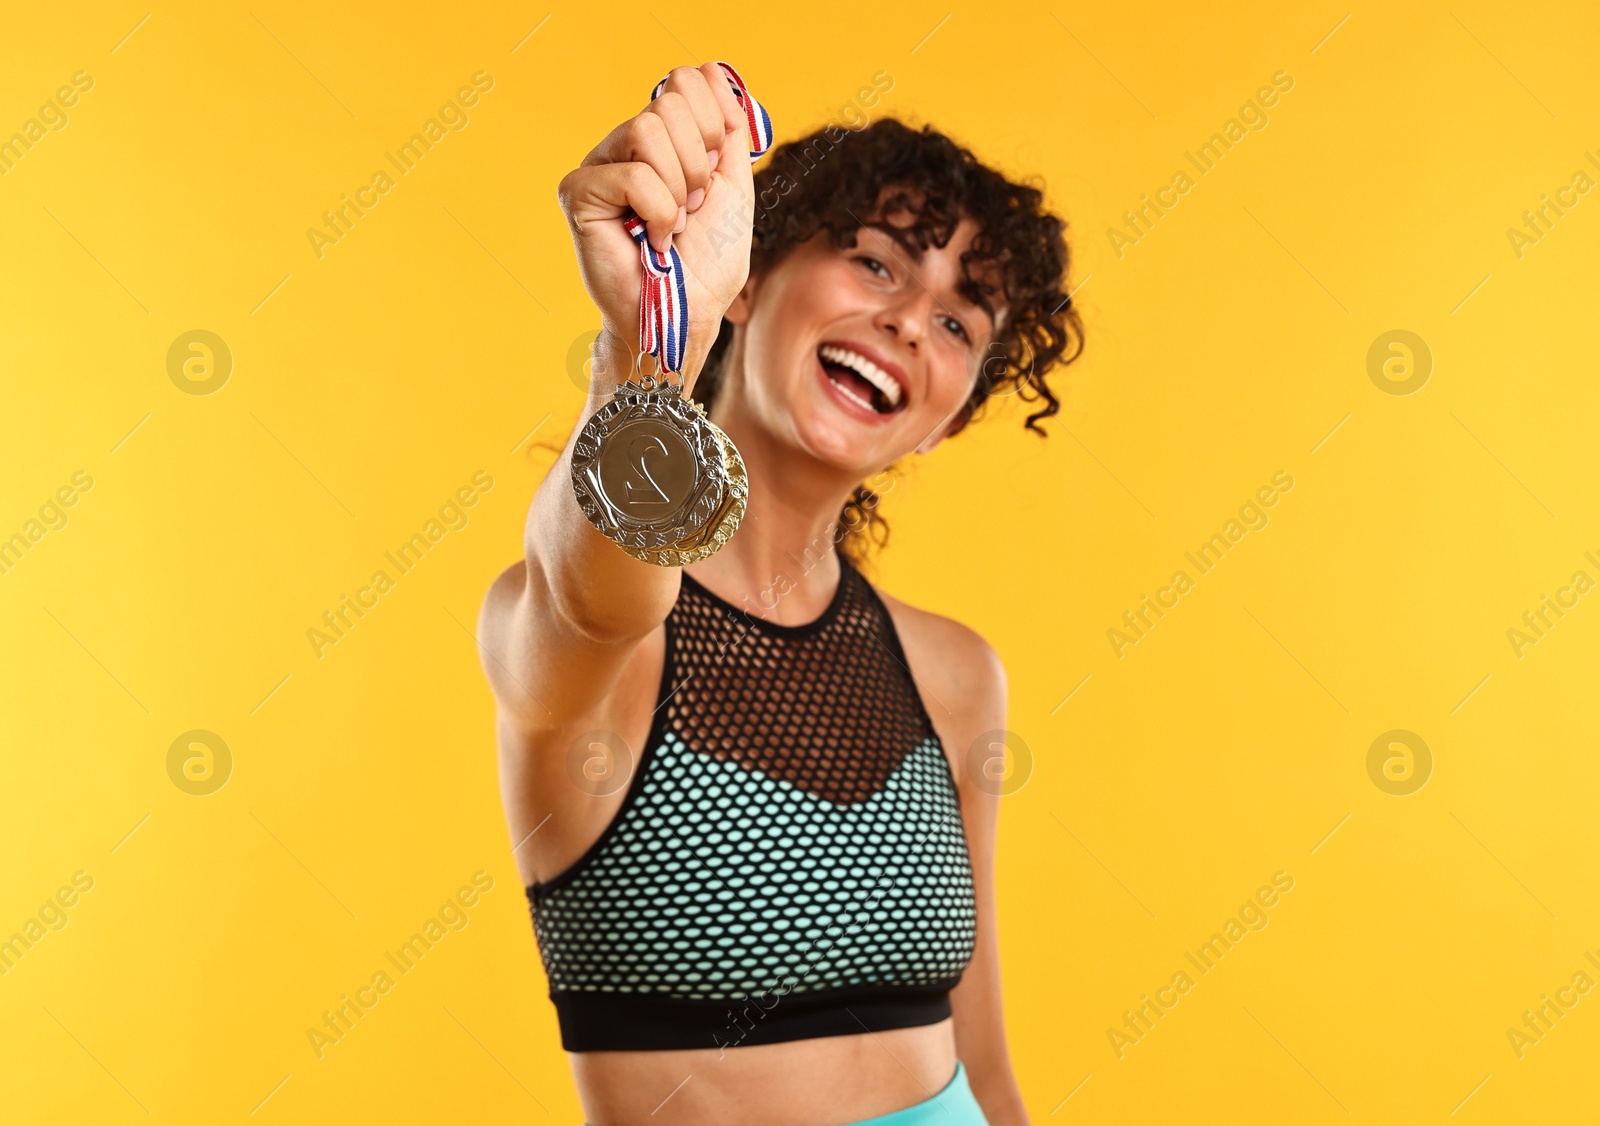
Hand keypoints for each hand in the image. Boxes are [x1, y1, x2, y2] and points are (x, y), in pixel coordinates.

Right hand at [557, 63, 756, 370]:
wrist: (688, 314)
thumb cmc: (707, 263)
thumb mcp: (732, 187)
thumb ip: (727, 131)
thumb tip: (715, 71)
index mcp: (660, 140)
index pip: (685, 81)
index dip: (714, 120)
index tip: (715, 170)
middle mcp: (624, 146)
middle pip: (668, 103)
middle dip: (698, 162)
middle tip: (692, 207)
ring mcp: (598, 167)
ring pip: (647, 129)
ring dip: (678, 188)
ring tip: (671, 225)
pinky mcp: (578, 193)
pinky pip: (632, 174)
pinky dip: (658, 211)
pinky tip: (651, 239)